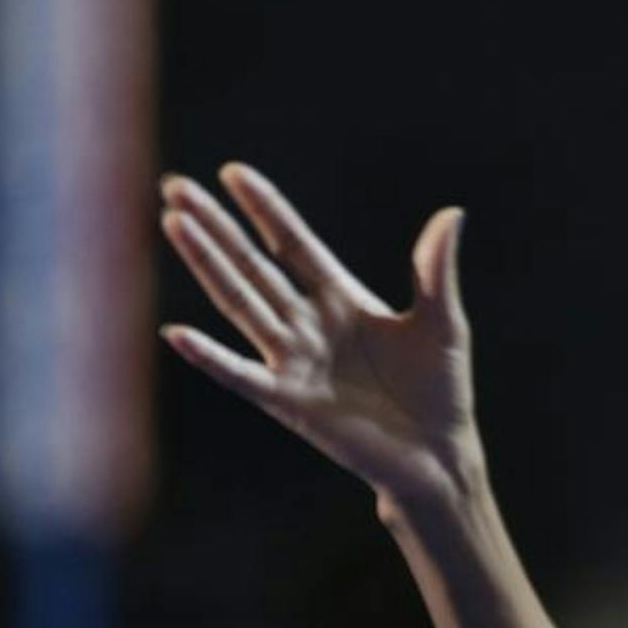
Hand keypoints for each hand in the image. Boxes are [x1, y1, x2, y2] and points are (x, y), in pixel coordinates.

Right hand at [157, 164, 481, 508]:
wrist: (439, 456)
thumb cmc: (441, 389)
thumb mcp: (443, 323)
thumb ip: (435, 271)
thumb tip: (452, 213)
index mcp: (342, 299)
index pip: (294, 244)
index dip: (265, 210)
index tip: (233, 172)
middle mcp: (309, 325)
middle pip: (253, 265)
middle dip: (216, 226)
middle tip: (176, 186)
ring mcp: (295, 362)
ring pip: (240, 304)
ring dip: (207, 265)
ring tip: (175, 224)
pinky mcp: (290, 402)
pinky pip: (242, 375)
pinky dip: (210, 357)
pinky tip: (178, 333)